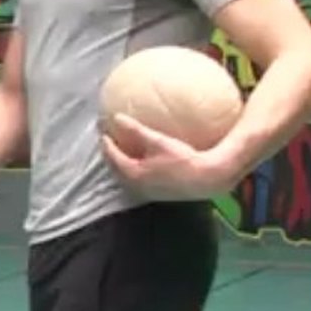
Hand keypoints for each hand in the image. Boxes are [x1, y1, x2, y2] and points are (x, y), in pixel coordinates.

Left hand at [100, 113, 240, 199]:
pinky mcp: (156, 193)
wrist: (207, 178)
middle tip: (108, 140)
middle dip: (110, 154)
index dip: (106, 144)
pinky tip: (139, 161)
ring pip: (125, 177)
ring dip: (119, 164)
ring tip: (120, 150)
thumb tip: (117, 117)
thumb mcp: (158, 141)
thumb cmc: (183, 159)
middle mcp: (136, 185)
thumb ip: (136, 130)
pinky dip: (131, 170)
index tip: (103, 132)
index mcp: (133, 173)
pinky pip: (136, 180)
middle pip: (115, 169)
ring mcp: (146, 192)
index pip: (112, 157)